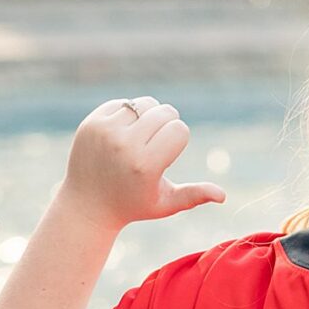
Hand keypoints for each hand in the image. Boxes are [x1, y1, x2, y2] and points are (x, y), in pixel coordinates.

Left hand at [62, 96, 226, 228]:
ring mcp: (105, 132)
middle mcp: (124, 146)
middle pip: (165, 112)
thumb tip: (223, 196)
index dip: (178, 140)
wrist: (85, 205)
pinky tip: (122, 133)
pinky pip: (123, 103)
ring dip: (149, 115)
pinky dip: (129, 114)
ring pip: (145, 103)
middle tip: (155, 144)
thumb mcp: (165, 204)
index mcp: (145, 166)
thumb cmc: (132, 205)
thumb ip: (194, 196)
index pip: (179, 130)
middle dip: (167, 125)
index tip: (166, 154)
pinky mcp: (91, 123)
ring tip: (141, 136)